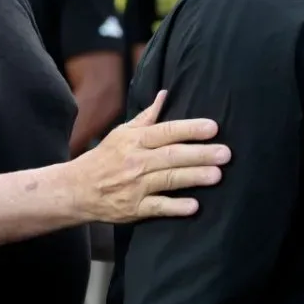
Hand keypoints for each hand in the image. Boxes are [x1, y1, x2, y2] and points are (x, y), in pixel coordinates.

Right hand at [68, 90, 229, 222]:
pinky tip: (194, 206)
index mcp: (134, 140)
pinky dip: (175, 207)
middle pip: (172, 156)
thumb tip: (165, 95)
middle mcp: (136, 161)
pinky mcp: (135, 208)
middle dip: (200, 154)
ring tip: (217, 175)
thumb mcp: (122, 133)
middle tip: (226, 153)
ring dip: (194, 177)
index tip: (213, 127)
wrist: (77, 189)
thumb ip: (146, 117)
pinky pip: (158, 207)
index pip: (166, 131)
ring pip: (169, 179)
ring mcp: (135, 186)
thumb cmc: (105, 157)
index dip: (190, 129)